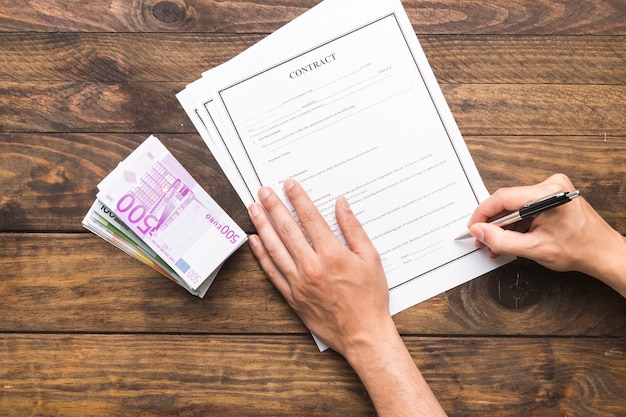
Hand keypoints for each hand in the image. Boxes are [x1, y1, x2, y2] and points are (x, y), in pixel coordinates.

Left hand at [247, 179, 446, 415]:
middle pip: (287, 229)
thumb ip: (353, 229)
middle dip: (274, 206)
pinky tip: (255, 240)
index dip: (298, 198)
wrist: (362, 334)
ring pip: (274, 248)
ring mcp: (298, 282)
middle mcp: (311, 266)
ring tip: (253, 209)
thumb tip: (341, 204)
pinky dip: (261, 254)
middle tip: (263, 191)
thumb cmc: (370, 297)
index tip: (289, 184)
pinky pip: (271, 271)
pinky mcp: (292, 296)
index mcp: (332, 255)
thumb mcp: (371, 258)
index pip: (310, 218)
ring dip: (262, 226)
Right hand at [467, 173, 625, 295]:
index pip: (503, 198)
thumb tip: (480, 232)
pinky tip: (510, 238)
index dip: (483, 213)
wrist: (602, 253)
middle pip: (508, 201)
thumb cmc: (579, 249)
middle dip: (493, 223)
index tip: (473, 226)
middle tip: (482, 238)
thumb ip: (501, 240)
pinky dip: (517, 223)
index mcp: (548, 194)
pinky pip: (526, 207)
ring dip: (504, 225)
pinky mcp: (553, 195)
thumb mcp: (533, 248)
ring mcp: (553, 189)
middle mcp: (551, 185)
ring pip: (516, 206)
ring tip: (495, 244)